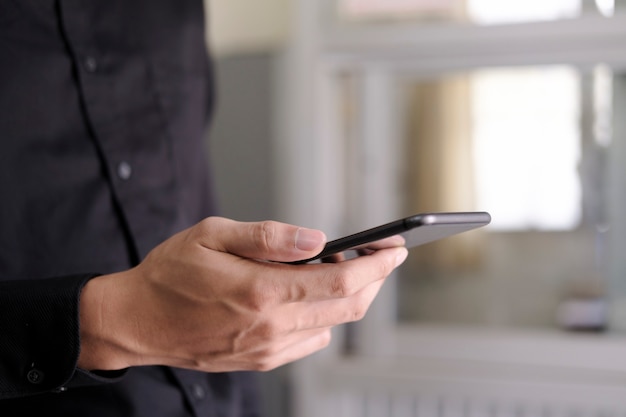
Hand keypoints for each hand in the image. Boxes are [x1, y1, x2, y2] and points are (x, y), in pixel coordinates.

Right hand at [78, 217, 407, 371]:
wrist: (138, 322)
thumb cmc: (170, 275)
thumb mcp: (212, 235)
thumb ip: (269, 237)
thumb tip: (317, 238)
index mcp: (262, 292)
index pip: (341, 280)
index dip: (377, 264)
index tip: (395, 248)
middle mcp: (271, 326)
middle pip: (348, 305)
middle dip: (374, 278)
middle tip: (379, 255)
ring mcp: (268, 348)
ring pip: (333, 323)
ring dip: (349, 295)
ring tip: (338, 267)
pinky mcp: (261, 359)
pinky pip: (311, 341)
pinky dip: (325, 316)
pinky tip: (311, 296)